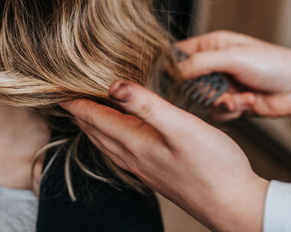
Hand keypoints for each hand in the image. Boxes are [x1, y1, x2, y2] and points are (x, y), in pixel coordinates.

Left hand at [62, 81, 268, 231]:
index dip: (74, 100)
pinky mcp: (154, 173)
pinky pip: (119, 151)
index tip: (55, 85)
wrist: (234, 206)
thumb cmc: (214, 167)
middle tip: (63, 93)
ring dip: (91, 124)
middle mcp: (132, 156)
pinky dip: (109, 136)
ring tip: (82, 111)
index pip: (93, 116)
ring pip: (105, 142)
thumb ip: (147, 105)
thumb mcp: (181, 127)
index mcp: (134, 141)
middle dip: (77, 111)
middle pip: (93, 129)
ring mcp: (142, 167)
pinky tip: (117, 134)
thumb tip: (114, 85)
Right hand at [177, 31, 290, 127]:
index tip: (170, 79)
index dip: (172, 67)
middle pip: (187, 81)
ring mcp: (223, 86)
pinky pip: (216, 113)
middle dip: (202, 90)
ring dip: (220, 102)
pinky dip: (231, 111)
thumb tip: (173, 71)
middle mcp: (214, 65)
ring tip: (239, 99)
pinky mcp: (232, 104)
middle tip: (215, 91)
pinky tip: (248, 103)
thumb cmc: (274, 64)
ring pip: (202, 100)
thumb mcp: (233, 57)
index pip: (179, 54)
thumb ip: (200, 63)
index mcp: (212, 46)